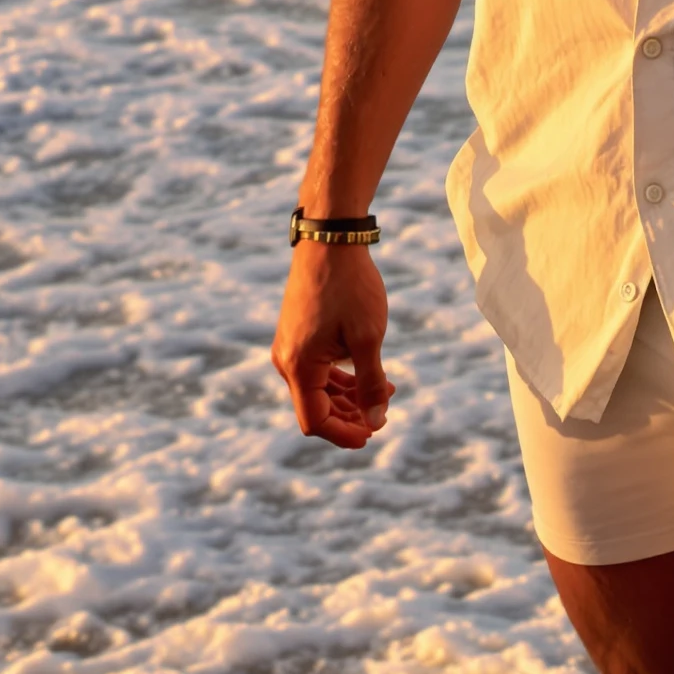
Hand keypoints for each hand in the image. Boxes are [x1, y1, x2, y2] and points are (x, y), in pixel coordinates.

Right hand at [270, 242, 393, 447]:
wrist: (330, 238)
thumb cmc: (351, 286)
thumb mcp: (368, 336)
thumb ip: (371, 383)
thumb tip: (376, 422)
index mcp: (298, 365)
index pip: (316, 420)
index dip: (344, 434)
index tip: (372, 435)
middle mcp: (286, 360)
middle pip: (316, 407)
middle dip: (350, 416)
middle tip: (383, 416)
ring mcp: (290, 345)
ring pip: (318, 387)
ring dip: (349, 396)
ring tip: (387, 392)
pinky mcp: (298, 332)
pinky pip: (317, 367)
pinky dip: (342, 376)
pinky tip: (371, 373)